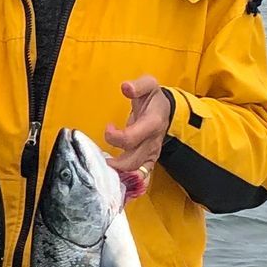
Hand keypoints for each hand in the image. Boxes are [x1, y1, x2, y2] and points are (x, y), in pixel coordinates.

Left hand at [104, 77, 173, 195]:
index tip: (108, 127)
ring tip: (105, 170)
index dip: (115, 137)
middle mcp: (152, 142)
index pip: (131, 138)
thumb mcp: (149, 85)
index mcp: (151, 124)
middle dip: (114, 164)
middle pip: (132, 161)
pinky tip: (116, 182)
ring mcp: (152, 153)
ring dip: (120, 175)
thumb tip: (126, 87)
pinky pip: (141, 176)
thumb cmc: (153, 97)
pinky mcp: (149, 160)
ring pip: (136, 172)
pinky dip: (129, 182)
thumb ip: (138, 86)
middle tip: (99, 158)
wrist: (166, 109)